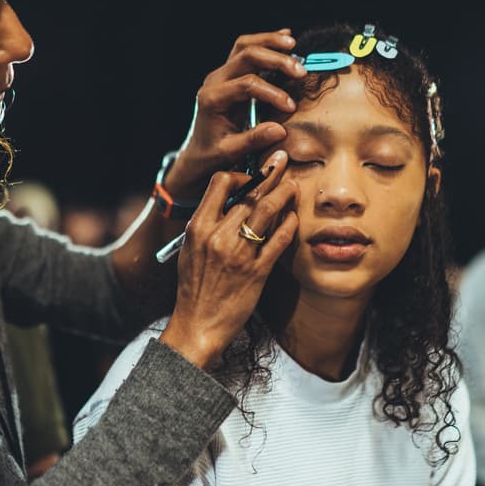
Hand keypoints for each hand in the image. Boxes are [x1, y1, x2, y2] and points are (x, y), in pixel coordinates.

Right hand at [159, 150, 298, 368]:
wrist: (197, 325)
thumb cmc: (194, 288)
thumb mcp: (190, 251)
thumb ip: (206, 225)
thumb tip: (227, 203)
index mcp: (198, 227)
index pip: (220, 182)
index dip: (240, 174)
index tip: (251, 176)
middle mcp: (218, 236)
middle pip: (250, 192)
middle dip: (270, 173)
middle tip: (282, 160)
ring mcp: (239, 253)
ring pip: (268, 210)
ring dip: (285, 192)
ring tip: (294, 184)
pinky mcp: (257, 271)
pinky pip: (280, 239)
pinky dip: (290, 223)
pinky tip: (294, 217)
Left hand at [163, 29, 306, 197]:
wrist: (198, 151)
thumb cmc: (212, 153)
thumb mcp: (231, 151)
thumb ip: (254, 140)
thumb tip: (280, 130)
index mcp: (212, 99)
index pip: (246, 84)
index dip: (272, 93)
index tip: (291, 107)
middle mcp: (214, 81)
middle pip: (246, 56)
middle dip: (275, 60)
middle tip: (300, 71)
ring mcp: (220, 75)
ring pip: (244, 46)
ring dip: (269, 42)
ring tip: (293, 44)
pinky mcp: (228, 74)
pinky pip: (245, 51)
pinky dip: (265, 43)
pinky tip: (284, 38)